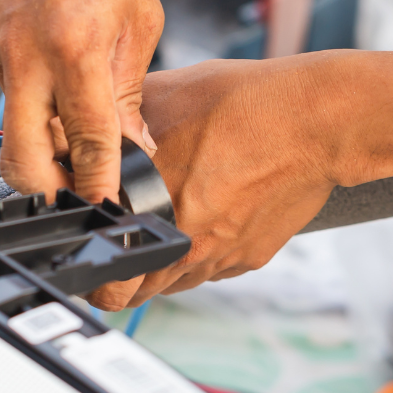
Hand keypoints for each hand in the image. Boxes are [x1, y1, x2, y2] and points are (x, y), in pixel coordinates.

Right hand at [0, 0, 162, 203]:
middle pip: (21, 161)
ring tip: (81, 141)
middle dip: (48, 194)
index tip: (113, 211)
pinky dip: (35, 108)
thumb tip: (130, 143)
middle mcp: (25, 58)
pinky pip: (10, 96)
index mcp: (74, 48)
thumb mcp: (137, 17)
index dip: (102, 186)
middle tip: (79, 199)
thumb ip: (129, 88)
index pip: (88, 142)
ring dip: (44, 147)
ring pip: (15, 129)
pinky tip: (60, 91)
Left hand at [88, 52, 392, 309]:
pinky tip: (197, 221)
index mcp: (150, 209)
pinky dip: (195, 256)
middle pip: (133, 292)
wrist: (314, 121)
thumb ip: (113, 124)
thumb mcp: (158, 100)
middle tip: (113, 253)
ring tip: (154, 234)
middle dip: (117, 278)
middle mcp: (184, 244)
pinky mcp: (247, 258)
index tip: (86, 252)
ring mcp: (218, 257)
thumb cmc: (239, 105)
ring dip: (156, 268)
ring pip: (170, 285)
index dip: (90, 263)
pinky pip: (208, 270)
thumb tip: (78, 128)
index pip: (105, 270)